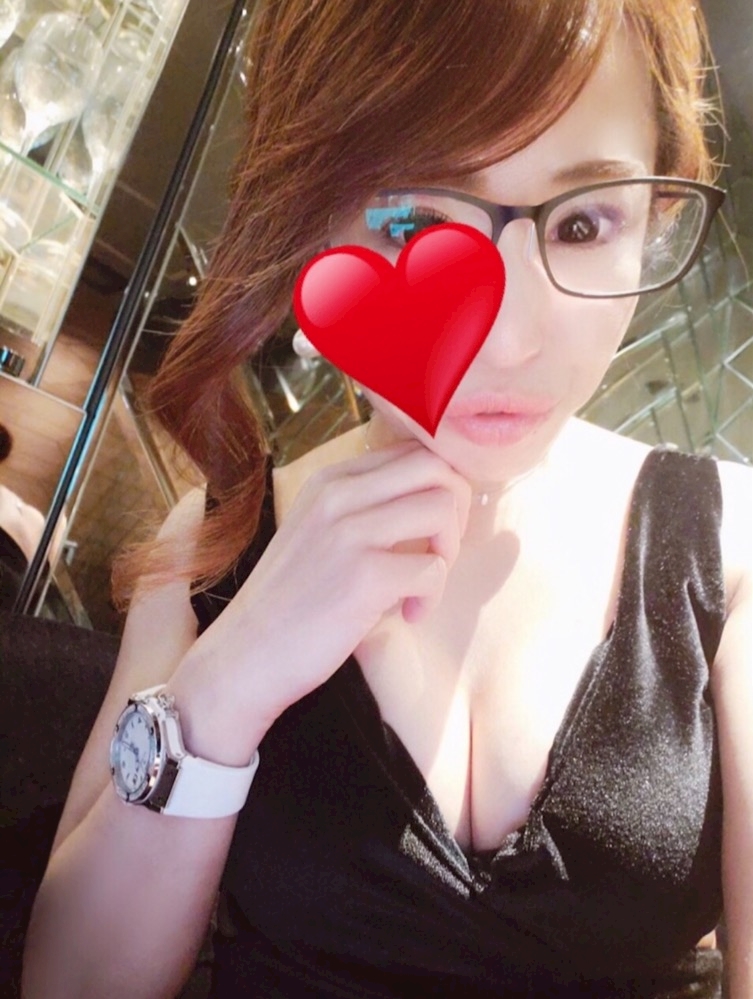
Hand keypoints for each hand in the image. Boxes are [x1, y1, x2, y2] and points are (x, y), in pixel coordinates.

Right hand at [169, 440, 470, 758]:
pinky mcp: (364, 575)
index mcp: (329, 479)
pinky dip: (431, 596)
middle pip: (436, 465)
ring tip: (421, 585)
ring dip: (448, 551)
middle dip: (456, 509)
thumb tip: (435, 503)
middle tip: (438, 553)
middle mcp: (338, 493)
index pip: (412, 450)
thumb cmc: (289, 602)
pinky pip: (432, 568)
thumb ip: (364, 509)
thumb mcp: (319, 534)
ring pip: (442, 507)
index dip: (439, 488)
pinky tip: (408, 615)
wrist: (245, 656)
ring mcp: (349, 531)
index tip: (429, 531)